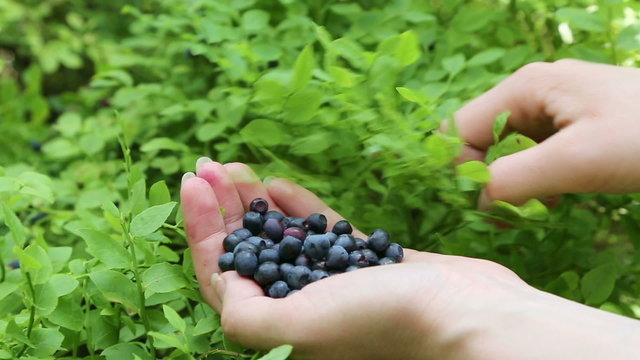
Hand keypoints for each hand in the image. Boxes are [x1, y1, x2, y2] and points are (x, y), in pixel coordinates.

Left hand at [180, 159, 639, 358]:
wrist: (469, 314)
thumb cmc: (385, 323)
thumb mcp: (302, 326)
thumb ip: (248, 316)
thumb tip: (225, 284)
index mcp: (281, 327)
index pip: (222, 276)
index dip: (201, 228)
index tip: (193, 181)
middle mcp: (302, 306)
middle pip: (247, 252)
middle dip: (223, 209)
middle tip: (207, 165)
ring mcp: (332, 281)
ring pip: (280, 237)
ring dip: (254, 203)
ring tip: (235, 168)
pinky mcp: (362, 260)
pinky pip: (319, 229)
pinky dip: (297, 207)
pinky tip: (277, 184)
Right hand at [452, 59, 639, 207]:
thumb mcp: (575, 161)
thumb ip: (514, 179)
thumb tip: (478, 202)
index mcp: (525, 88)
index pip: (462, 128)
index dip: (461, 168)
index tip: (478, 207)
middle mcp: (533, 92)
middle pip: (482, 138)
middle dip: (485, 178)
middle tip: (502, 216)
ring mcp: (554, 108)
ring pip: (506, 149)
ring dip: (509, 183)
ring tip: (528, 212)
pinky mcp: (572, 126)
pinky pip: (533, 154)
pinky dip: (533, 180)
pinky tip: (551, 200)